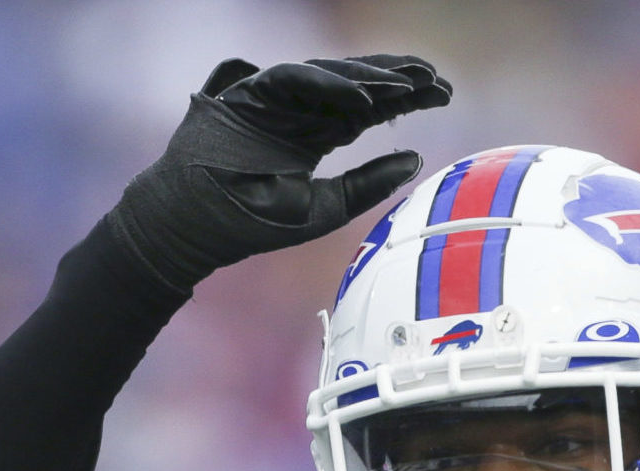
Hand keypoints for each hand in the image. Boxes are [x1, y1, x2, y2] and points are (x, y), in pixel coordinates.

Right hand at [108, 55, 453, 291]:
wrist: (195, 227)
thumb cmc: (253, 222)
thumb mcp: (326, 207)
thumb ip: (368, 183)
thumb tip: (417, 158)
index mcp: (314, 135)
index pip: (367, 108)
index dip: (405, 99)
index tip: (444, 95)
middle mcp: (297, 112)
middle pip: (355, 85)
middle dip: (397, 79)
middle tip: (438, 79)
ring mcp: (273, 100)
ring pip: (330, 75)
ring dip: (371, 77)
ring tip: (412, 83)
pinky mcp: (250, 94)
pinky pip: (295, 79)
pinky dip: (330, 85)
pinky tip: (366, 97)